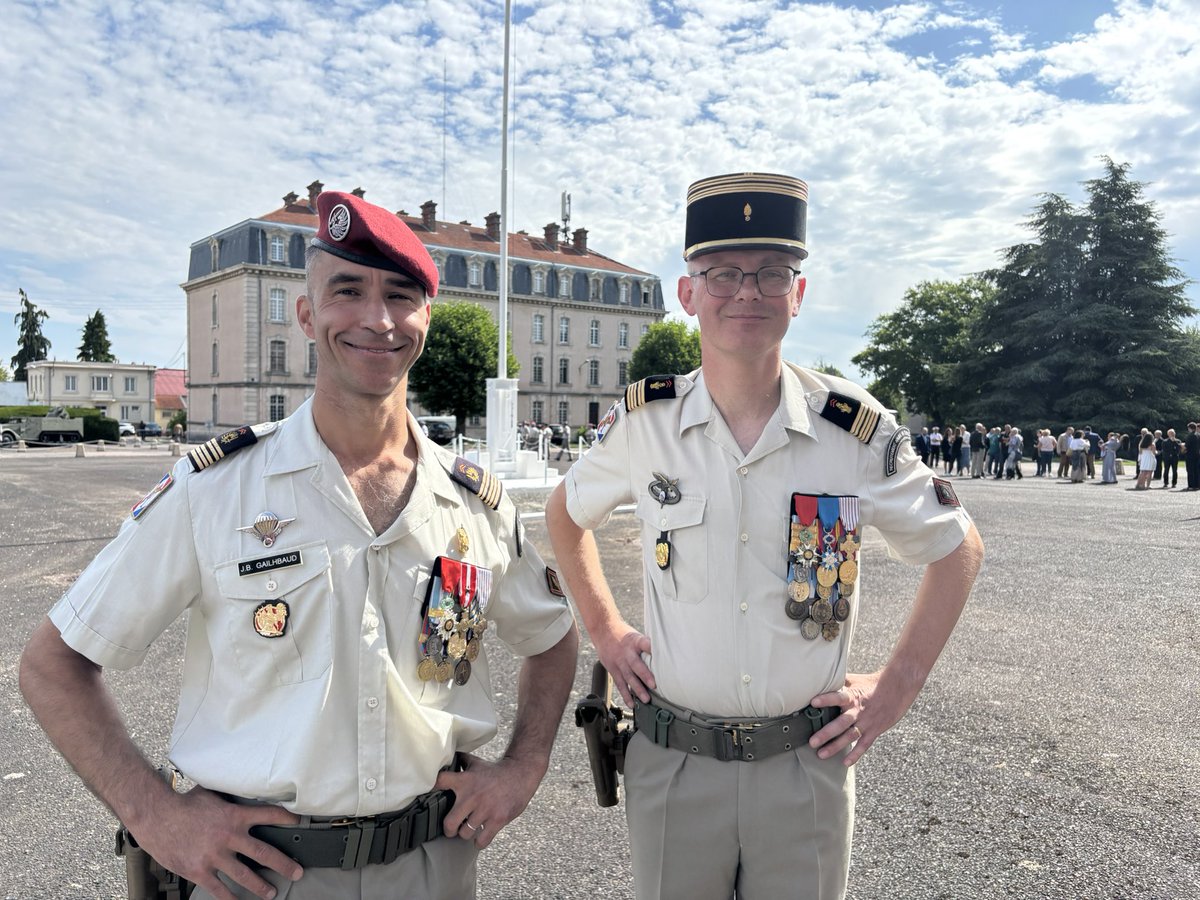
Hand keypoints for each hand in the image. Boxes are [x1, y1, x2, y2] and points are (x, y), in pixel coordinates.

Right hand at [129, 786, 302, 899]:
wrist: (155, 815)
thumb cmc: (181, 803)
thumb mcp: (211, 795)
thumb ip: (228, 800)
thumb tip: (240, 792)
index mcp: (233, 815)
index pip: (268, 815)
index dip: (286, 819)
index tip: (299, 823)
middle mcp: (228, 836)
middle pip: (264, 852)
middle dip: (283, 864)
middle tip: (297, 871)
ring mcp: (214, 856)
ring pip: (244, 875)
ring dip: (260, 886)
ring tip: (272, 893)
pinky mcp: (198, 871)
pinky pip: (218, 889)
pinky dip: (230, 898)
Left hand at [435, 753, 543, 849]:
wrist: (521, 774)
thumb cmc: (496, 771)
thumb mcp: (477, 763)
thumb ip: (461, 762)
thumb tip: (447, 757)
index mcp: (464, 781)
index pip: (440, 782)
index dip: (430, 789)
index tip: (427, 796)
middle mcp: (472, 796)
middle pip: (449, 823)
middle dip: (449, 829)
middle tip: (452, 828)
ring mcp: (485, 810)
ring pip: (465, 834)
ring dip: (466, 833)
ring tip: (470, 829)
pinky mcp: (497, 819)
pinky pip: (481, 841)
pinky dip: (479, 842)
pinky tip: (480, 836)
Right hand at [594, 623, 653, 706]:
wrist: (603, 631)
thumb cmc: (623, 634)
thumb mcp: (635, 635)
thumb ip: (647, 646)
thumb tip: (665, 654)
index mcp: (634, 641)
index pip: (644, 644)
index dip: (652, 649)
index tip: (661, 655)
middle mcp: (626, 652)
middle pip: (636, 664)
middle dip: (645, 675)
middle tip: (654, 685)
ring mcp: (619, 662)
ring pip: (628, 677)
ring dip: (637, 689)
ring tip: (646, 699)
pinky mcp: (613, 669)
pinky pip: (620, 684)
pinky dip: (625, 695)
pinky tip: (631, 703)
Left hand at [807, 670, 913, 766]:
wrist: (897, 688)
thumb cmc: (871, 683)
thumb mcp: (854, 680)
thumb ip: (837, 683)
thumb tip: (820, 679)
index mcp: (852, 696)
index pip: (837, 697)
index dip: (826, 699)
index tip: (813, 702)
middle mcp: (858, 711)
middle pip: (841, 723)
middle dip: (826, 733)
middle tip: (812, 742)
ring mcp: (866, 722)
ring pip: (850, 736)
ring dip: (835, 746)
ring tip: (821, 754)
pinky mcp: (874, 731)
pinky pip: (864, 744)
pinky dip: (855, 754)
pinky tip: (845, 763)